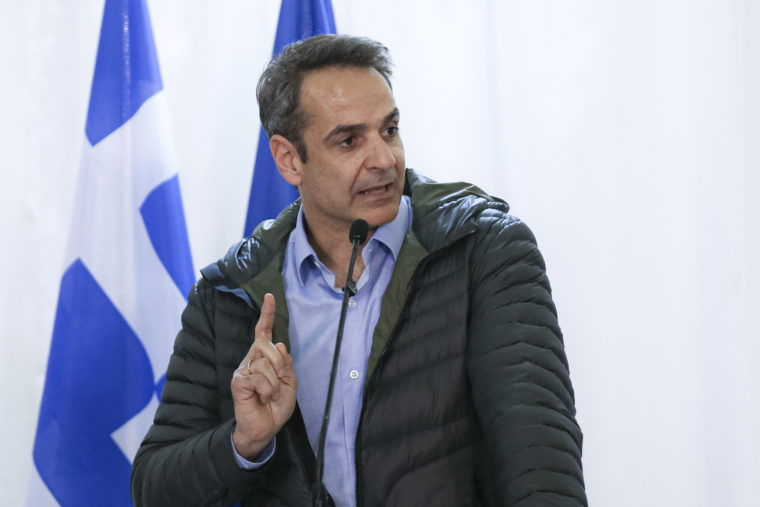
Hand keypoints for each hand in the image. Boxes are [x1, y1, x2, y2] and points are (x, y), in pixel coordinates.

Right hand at [231, 293, 296, 459]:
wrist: (266, 426)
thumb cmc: (276, 405)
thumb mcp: (289, 381)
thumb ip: (285, 363)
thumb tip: (279, 344)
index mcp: (264, 357)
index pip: (264, 332)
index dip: (267, 314)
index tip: (270, 297)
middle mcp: (251, 359)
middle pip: (269, 346)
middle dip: (280, 365)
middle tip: (279, 382)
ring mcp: (243, 369)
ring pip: (265, 363)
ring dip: (274, 382)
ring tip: (268, 394)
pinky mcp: (238, 381)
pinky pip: (259, 377)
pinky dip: (266, 389)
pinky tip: (261, 397)